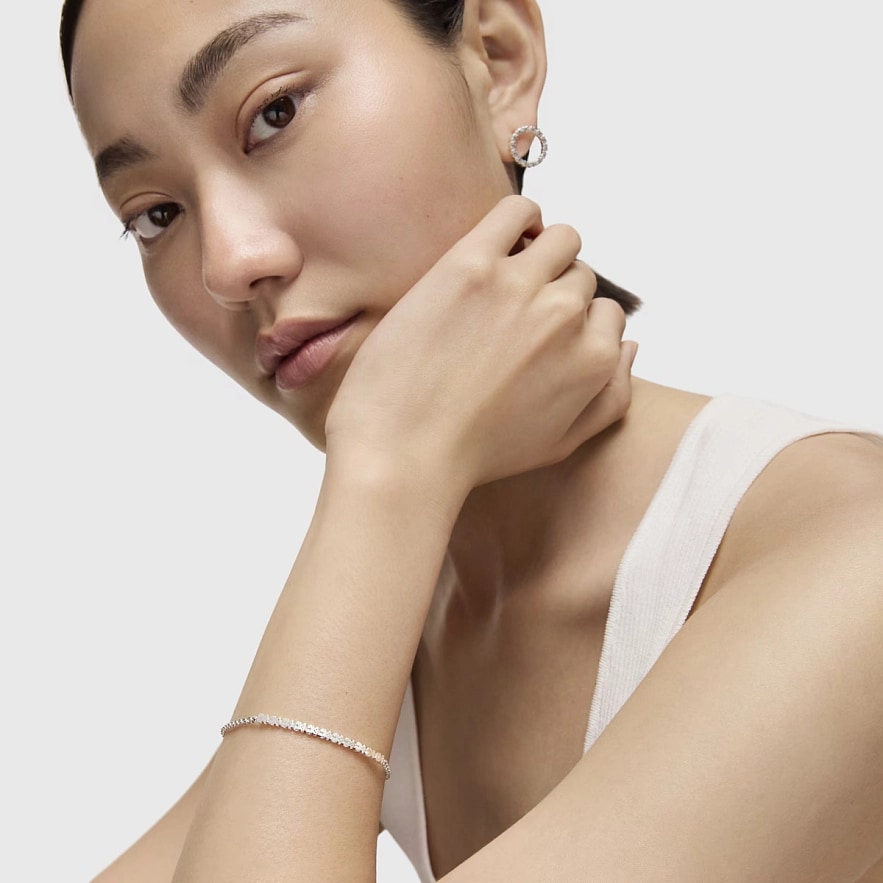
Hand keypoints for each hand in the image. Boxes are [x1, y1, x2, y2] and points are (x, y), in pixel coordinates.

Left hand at [325, 195, 634, 503]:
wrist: (402, 451)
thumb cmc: (475, 454)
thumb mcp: (561, 443)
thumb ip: (610, 397)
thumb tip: (629, 346)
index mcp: (594, 358)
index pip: (606, 314)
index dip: (574, 323)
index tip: (540, 335)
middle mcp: (566, 316)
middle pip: (580, 277)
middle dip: (554, 292)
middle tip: (512, 314)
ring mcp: (518, 285)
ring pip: (560, 239)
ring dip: (541, 253)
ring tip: (506, 278)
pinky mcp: (470, 264)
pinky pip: (516, 211)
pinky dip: (519, 217)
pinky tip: (499, 243)